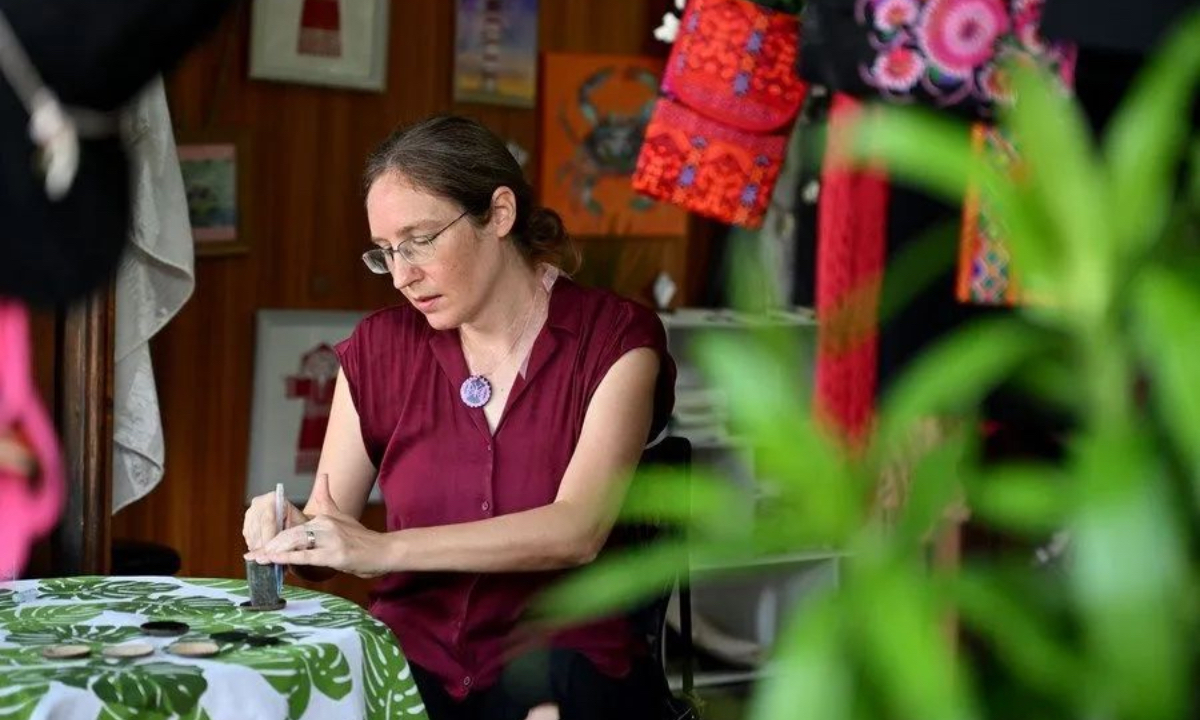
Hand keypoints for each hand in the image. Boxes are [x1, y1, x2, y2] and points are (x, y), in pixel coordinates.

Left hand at [244, 474, 390, 578]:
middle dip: (268, 545)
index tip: (257, 542)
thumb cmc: (361, 537)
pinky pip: (306, 557)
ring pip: (295, 544)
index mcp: (324, 517)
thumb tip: (323, 476)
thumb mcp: (341, 515)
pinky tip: (274, 561)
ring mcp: (331, 540)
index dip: (273, 535)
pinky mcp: (335, 555)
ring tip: (257, 559)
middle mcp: (326, 525)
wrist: (384, 550)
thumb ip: (327, 497)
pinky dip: (287, 558)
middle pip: (290, 534)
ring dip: (273, 552)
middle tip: (251, 555)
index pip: (292, 526)